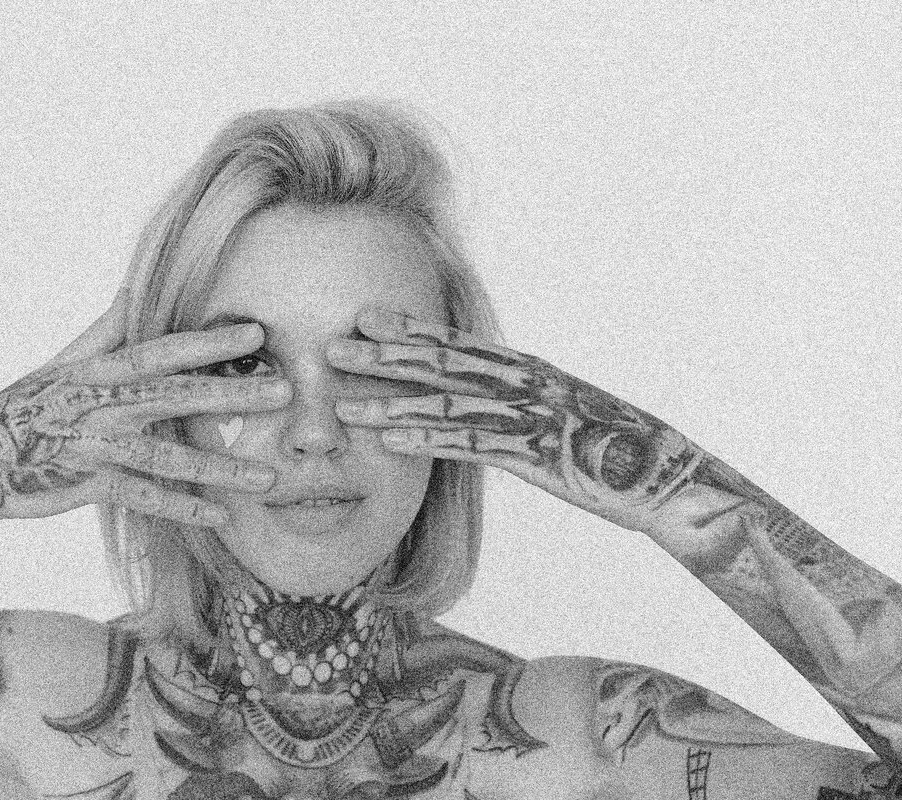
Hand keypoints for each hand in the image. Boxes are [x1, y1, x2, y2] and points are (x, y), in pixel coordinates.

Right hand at [0, 286, 291, 526]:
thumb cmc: (30, 404)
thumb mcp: (66, 360)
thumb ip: (109, 328)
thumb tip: (139, 286)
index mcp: (97, 368)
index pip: (161, 349)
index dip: (208, 340)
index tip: (255, 333)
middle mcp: (99, 404)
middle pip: (174, 396)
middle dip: (231, 392)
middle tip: (285, 391)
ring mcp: (93, 446)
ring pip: (166, 455)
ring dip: (220, 467)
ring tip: (269, 477)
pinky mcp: (86, 486)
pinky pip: (142, 499)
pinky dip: (181, 508)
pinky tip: (221, 517)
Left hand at [327, 308, 703, 532]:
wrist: (660, 476)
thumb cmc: (604, 447)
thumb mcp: (552, 414)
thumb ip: (513, 402)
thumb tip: (475, 400)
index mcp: (523, 368)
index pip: (455, 342)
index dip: (407, 328)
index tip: (361, 315)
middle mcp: (521, 383)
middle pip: (440, 364)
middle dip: (383, 356)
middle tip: (331, 346)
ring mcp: (527, 416)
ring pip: (446, 404)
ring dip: (391, 401)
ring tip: (342, 402)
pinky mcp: (533, 455)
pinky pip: (472, 445)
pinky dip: (428, 440)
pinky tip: (389, 440)